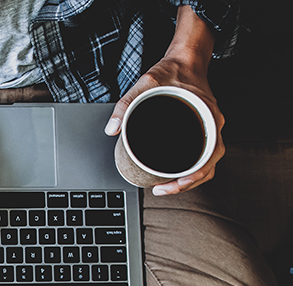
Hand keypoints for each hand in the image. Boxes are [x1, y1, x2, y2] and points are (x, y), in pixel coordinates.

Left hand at [104, 6, 224, 195]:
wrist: (186, 57)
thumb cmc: (172, 71)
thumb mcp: (146, 83)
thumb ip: (126, 105)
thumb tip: (111, 129)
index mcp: (207, 117)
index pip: (209, 157)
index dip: (192, 177)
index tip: (171, 184)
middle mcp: (212, 126)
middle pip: (207, 167)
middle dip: (186, 184)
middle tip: (162, 190)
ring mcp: (209, 129)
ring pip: (206, 164)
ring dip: (189, 179)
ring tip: (165, 186)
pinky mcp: (201, 130)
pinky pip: (201, 155)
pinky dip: (190, 169)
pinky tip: (173, 173)